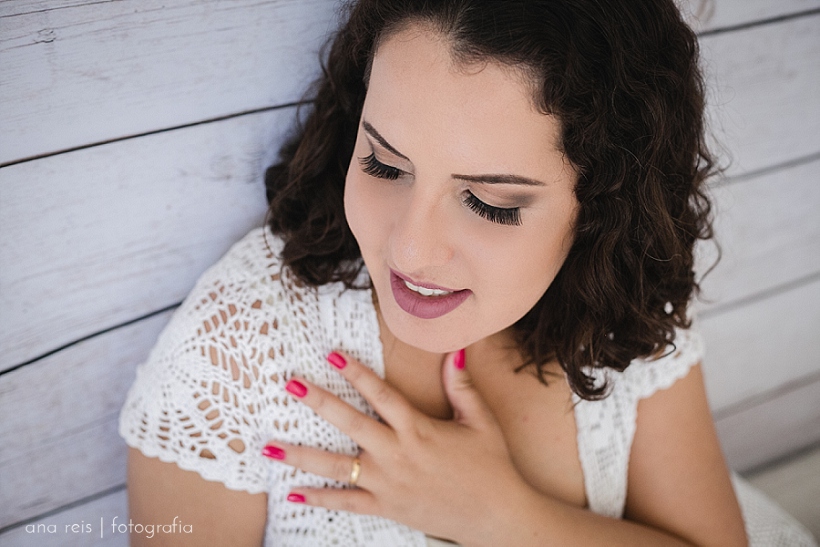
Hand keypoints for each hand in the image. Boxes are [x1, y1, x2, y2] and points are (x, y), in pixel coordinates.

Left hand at [262, 350, 526, 544]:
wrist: (496, 515)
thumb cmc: (491, 465)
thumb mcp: (480, 421)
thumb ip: (461, 386)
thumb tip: (455, 350)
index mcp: (419, 429)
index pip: (380, 394)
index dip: (354, 372)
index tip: (330, 353)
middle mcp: (397, 454)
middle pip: (350, 424)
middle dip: (318, 402)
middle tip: (289, 385)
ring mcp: (388, 483)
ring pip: (336, 467)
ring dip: (301, 455)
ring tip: (269, 447)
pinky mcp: (386, 506)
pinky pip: (346, 503)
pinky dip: (319, 499)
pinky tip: (293, 492)